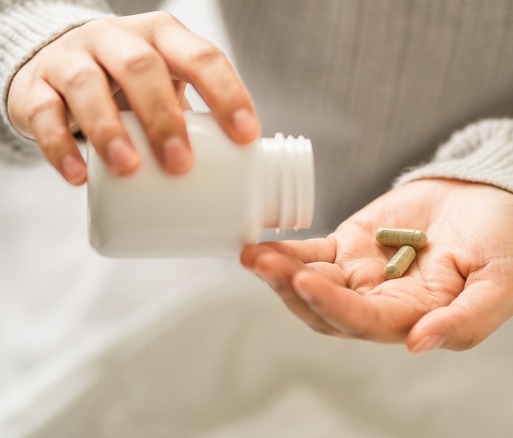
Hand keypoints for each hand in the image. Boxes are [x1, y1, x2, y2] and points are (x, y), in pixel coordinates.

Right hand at [7, 11, 259, 184]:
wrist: (57, 66)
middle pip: (142, 68)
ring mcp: (72, 59)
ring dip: (110, 130)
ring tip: (129, 168)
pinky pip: (44, 113)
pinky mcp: (35, 87)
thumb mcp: (168, 84)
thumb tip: (243, 171)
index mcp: (162, 37)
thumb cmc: (129, 84)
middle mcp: (116, 40)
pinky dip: (61, 146)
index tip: (245, 135)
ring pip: (88, 86)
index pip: (201, 57)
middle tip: (181, 164)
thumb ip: (197, 116)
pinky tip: (79, 176)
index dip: (226, 94)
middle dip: (164, 118)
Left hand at [241, 179, 512, 352]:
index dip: (334, 306)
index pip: (367, 322)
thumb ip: (467, 320)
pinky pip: (314, 253)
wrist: (495, 194)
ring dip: (281, 273)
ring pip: (313, 283)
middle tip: (264, 264)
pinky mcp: (352, 244)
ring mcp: (364, 273)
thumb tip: (419, 345)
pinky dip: (288, 250)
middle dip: (292, 291)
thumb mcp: (504, 283)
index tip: (305, 281)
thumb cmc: (506, 241)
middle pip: (327, 310)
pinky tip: (262, 244)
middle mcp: (384, 302)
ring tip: (254, 254)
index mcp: (418, 318)